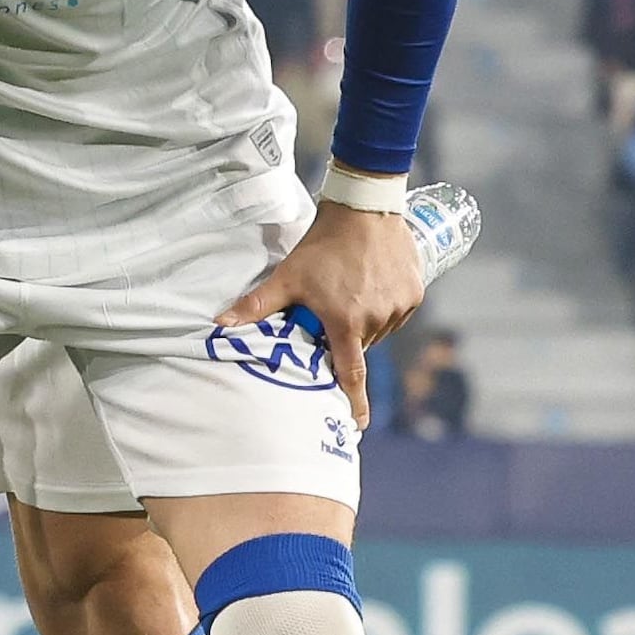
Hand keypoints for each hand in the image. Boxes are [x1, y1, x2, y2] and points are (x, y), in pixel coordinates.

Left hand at [215, 199, 425, 424]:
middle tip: (331, 312)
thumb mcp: (287, 277)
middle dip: (344, 338)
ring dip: (363, 321)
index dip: (354, 401)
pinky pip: (396, 311)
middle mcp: (377, 319)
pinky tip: (369, 282)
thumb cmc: (321, 245)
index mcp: (346, 322)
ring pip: (378, 328)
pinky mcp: (414, 292)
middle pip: (359, 345)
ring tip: (348, 290)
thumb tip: (220, 325)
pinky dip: (383, 305)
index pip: (350, 372)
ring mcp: (399, 307)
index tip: (357, 425)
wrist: (364, 210)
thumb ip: (257, 306)